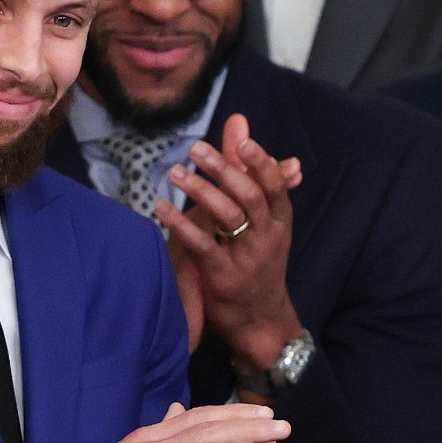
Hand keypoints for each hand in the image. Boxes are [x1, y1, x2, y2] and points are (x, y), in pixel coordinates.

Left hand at [158, 115, 306, 376]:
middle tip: (196, 150)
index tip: (240, 141)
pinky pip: (202, 245)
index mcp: (280, 219)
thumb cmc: (258, 261)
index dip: (259, 161)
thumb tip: (240, 123)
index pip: (273, 184)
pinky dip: (181, 225)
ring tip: (174, 173)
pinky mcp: (224, 275)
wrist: (260, 318)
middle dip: (223, 170)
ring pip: (228, 216)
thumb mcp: (263, 220)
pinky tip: (161, 209)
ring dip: (200, 191)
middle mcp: (268, 235)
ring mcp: (247, 256)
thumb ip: (247, 170)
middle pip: (249, 195)